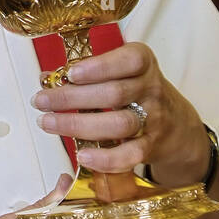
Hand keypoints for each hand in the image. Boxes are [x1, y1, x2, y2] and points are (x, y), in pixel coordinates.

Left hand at [30, 42, 210, 187]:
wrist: (177, 126)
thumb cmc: (137, 92)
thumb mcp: (121, 72)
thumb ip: (88, 73)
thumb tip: (46, 77)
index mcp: (143, 64)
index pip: (129, 60)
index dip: (99, 67)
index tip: (70, 74)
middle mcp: (151, 89)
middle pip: (113, 94)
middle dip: (71, 98)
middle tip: (40, 101)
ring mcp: (153, 119)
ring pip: (118, 124)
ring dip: (78, 125)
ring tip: (48, 123)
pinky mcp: (151, 146)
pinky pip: (130, 154)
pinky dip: (105, 158)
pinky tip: (82, 155)